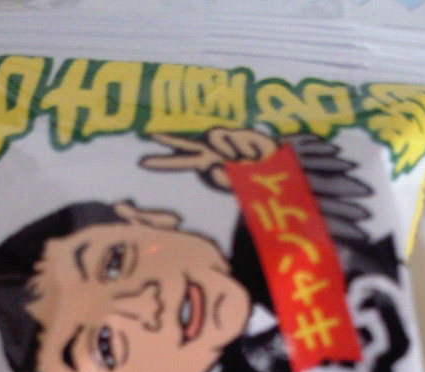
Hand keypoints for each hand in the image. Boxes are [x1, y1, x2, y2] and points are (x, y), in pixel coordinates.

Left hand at [140, 128, 277, 189]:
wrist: (282, 170)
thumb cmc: (260, 181)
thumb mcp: (241, 187)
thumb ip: (225, 181)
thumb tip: (213, 168)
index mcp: (206, 162)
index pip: (180, 161)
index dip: (162, 162)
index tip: (142, 162)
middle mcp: (211, 148)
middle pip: (185, 142)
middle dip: (168, 139)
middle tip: (148, 134)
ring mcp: (224, 139)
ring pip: (215, 136)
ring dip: (229, 149)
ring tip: (247, 161)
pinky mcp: (238, 131)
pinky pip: (235, 137)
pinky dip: (244, 146)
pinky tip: (256, 153)